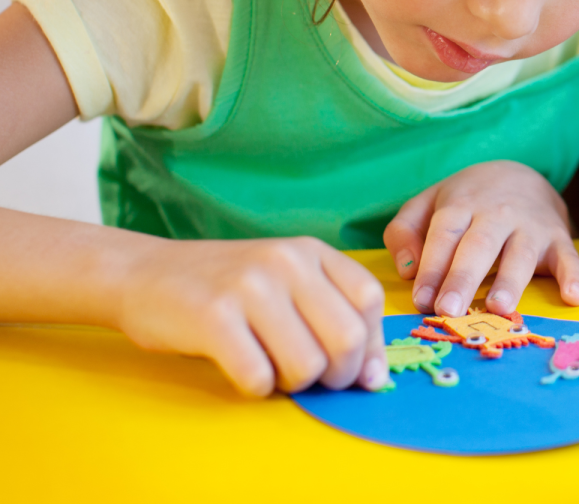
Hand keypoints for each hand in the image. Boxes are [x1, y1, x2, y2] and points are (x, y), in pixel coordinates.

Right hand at [118, 236, 387, 396]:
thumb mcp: (286, 281)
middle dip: (339, 375)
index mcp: (310, 251)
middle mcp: (286, 262)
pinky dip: (256, 388)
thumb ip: (331, 315)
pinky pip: (259, 377)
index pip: (369, 300)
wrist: (144, 272)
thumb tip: (375, 377)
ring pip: (307, 364)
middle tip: (315, 380)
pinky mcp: (213, 318)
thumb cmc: (226, 287)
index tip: (360, 371)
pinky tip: (242, 368)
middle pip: (348, 338)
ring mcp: (250, 287)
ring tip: (273, 369)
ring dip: (295, 384)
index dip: (372, 345)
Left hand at [383, 161, 578, 316]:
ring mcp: (530, 226)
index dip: (432, 267)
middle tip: (450, 309)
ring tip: (499, 307)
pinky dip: (573, 276)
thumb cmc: (466, 201)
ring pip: (520, 253)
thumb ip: (404, 231)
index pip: (444, 235)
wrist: (521, 175)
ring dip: (511, 280)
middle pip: (478, 246)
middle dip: (464, 277)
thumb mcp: (428, 204)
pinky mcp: (558, 238)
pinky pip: (568, 256)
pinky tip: (573, 296)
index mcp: (460, 204)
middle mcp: (496, 214)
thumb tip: (406, 269)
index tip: (422, 300)